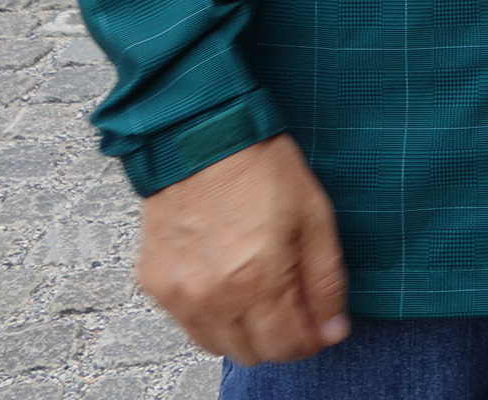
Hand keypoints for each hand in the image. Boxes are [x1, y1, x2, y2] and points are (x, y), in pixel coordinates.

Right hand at [136, 134, 348, 366]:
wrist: (199, 135)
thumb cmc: (261, 169)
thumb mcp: (314, 218)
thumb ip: (325, 282)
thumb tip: (333, 330)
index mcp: (257, 280)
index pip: (286, 347)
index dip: (310, 340)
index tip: (319, 323)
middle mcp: (212, 296)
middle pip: (252, 353)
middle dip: (279, 338)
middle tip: (292, 305)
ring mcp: (178, 293)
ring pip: (217, 346)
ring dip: (244, 331)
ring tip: (259, 291)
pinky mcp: (154, 283)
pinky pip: (187, 323)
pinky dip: (211, 315)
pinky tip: (226, 279)